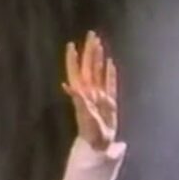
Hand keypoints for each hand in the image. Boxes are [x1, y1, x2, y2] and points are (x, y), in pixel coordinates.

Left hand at [62, 30, 118, 150]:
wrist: (98, 145)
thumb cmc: (90, 132)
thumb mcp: (84, 114)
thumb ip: (78, 99)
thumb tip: (68, 85)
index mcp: (82, 94)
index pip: (77, 72)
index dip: (74, 59)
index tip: (71, 45)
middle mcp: (90, 92)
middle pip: (89, 68)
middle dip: (89, 51)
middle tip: (91, 35)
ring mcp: (100, 96)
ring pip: (98, 73)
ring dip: (98, 58)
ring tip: (99, 44)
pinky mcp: (109, 102)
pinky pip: (110, 83)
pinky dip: (110, 73)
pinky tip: (110, 63)